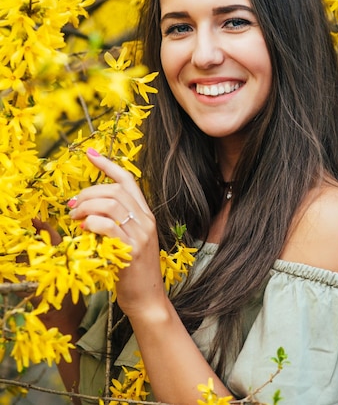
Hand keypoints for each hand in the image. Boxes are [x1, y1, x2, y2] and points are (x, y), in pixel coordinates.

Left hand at [68, 148, 164, 317]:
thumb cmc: (132, 271)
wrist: (147, 300)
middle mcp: (145, 220)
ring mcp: (140, 234)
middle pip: (115, 190)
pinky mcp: (131, 250)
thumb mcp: (129, 240)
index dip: (108, 165)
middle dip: (88, 192)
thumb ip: (116, 222)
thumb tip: (88, 209)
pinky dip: (91, 223)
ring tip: (74, 219)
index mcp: (146, 215)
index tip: (90, 154)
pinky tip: (84, 230)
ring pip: (110, 204)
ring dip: (86, 207)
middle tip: (72, 206)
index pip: (128, 180)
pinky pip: (107, 226)